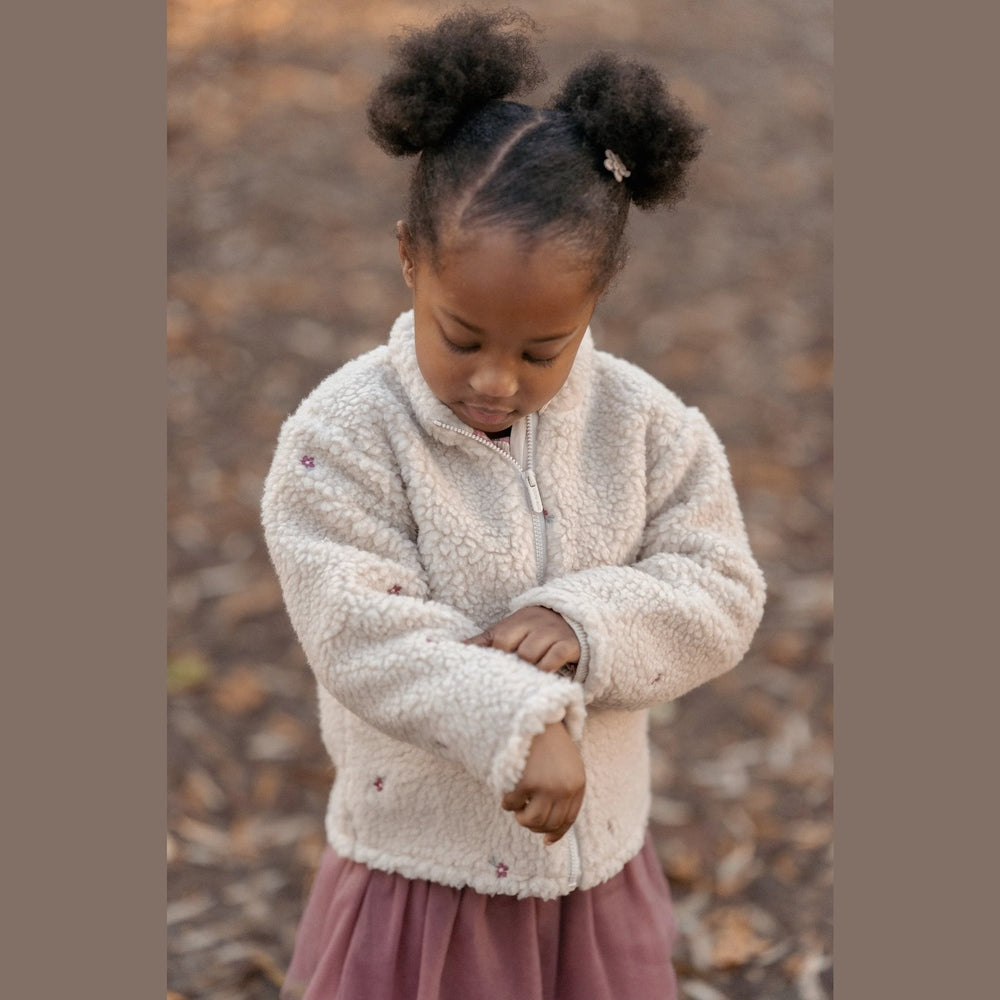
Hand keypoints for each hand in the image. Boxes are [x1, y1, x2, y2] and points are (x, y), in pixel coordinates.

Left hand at [465, 606, 579, 673]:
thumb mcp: (509, 630)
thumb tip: (449, 647)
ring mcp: (551, 632)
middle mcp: (533, 622)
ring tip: (525, 678)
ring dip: (526, 669)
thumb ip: (483, 641)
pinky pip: (551, 660)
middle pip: (508, 646)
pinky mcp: (569, 644)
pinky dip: (544, 671)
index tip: (486, 672)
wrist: (577, 618)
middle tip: (507, 678)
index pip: (495, 638)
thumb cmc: (534, 632)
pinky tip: (543, 678)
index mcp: (515, 620)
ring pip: (529, 655)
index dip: (491, 657)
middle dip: (507, 663)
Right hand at [501, 722, 585, 843]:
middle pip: (549, 823)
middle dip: (535, 826)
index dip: (556, 833)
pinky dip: (508, 803)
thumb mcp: (567, 764)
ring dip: (521, 818)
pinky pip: (513, 805)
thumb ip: (565, 790)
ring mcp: (546, 786)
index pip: (568, 820)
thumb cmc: (548, 740)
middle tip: (524, 817)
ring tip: (517, 809)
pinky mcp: (527, 782)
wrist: (534, 716)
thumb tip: (552, 829)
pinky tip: (507, 794)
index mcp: (578, 784)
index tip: (546, 840)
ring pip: (532, 821)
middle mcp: (565, 788)